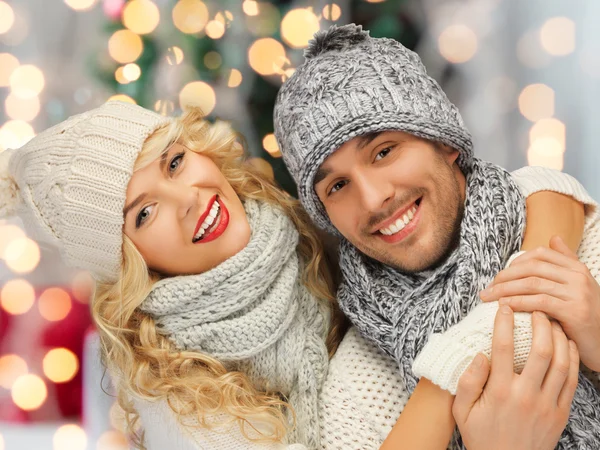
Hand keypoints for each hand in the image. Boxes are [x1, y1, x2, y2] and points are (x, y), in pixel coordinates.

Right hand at [452, 305, 578, 449]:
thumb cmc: (481, 437)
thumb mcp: (462, 411)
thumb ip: (468, 382)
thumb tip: (480, 355)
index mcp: (499, 392)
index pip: (503, 348)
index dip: (504, 323)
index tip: (504, 306)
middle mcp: (525, 396)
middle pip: (540, 351)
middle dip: (539, 324)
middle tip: (534, 308)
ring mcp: (546, 405)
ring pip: (560, 363)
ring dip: (558, 337)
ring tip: (552, 321)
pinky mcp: (560, 413)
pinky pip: (571, 380)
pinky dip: (571, 358)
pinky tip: (566, 344)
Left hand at [480, 235, 599, 370]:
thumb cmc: (588, 316)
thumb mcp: (579, 286)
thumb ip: (566, 262)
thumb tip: (553, 237)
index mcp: (577, 268)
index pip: (540, 255)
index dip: (515, 263)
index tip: (499, 276)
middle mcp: (578, 277)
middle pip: (532, 268)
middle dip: (505, 277)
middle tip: (487, 288)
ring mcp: (578, 293)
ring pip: (532, 284)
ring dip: (505, 290)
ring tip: (488, 298)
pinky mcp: (575, 312)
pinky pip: (539, 302)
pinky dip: (517, 302)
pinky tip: (504, 307)